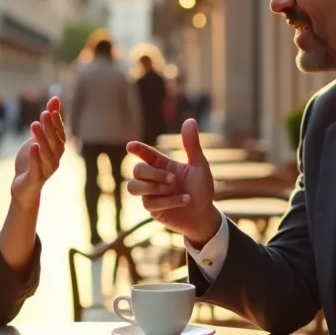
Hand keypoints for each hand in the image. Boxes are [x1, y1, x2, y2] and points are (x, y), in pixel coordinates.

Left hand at [11, 96, 66, 204]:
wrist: (24, 187)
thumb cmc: (33, 160)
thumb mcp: (39, 137)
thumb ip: (48, 120)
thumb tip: (56, 98)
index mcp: (57, 149)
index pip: (60, 133)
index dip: (57, 121)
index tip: (52, 108)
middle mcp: (55, 159)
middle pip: (55, 142)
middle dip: (50, 127)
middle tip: (43, 113)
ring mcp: (46, 170)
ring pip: (47, 154)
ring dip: (42, 139)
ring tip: (35, 125)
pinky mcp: (35, 179)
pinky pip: (37, 167)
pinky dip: (36, 157)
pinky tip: (33, 146)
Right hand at [125, 118, 219, 245]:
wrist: (205, 214)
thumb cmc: (202, 189)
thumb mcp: (200, 165)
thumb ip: (192, 145)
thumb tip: (190, 120)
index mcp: (163, 165)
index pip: (146, 155)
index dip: (138, 149)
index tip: (130, 146)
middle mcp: (154, 179)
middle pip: (137, 170)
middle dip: (153, 174)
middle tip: (172, 179)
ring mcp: (150, 194)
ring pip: (133, 187)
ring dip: (152, 187)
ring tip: (171, 189)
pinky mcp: (152, 209)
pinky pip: (149, 203)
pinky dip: (169, 201)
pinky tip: (185, 200)